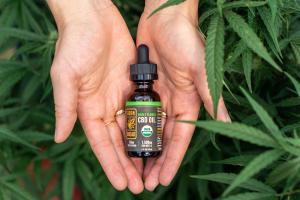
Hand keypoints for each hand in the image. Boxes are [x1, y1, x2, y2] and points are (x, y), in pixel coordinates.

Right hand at [48, 0, 142, 192]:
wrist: (94, 18)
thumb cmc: (75, 44)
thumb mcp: (66, 76)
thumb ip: (65, 107)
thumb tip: (59, 137)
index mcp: (88, 108)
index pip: (102, 144)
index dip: (112, 164)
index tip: (122, 184)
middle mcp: (105, 106)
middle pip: (120, 142)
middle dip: (129, 164)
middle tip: (141, 186)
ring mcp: (120, 96)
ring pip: (133, 129)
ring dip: (142, 149)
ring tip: (153, 169)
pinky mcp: (133, 84)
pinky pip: (144, 109)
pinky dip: (151, 125)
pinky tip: (160, 139)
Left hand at [137, 0, 229, 190]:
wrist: (164, 17)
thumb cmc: (185, 38)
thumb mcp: (200, 67)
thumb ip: (210, 94)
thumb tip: (226, 122)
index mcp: (188, 102)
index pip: (179, 139)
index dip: (171, 160)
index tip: (161, 179)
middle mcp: (173, 102)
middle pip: (162, 139)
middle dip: (154, 160)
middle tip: (144, 182)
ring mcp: (157, 96)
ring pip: (148, 129)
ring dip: (141, 148)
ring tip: (132, 168)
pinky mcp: (143, 86)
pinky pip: (136, 111)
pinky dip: (131, 127)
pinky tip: (123, 140)